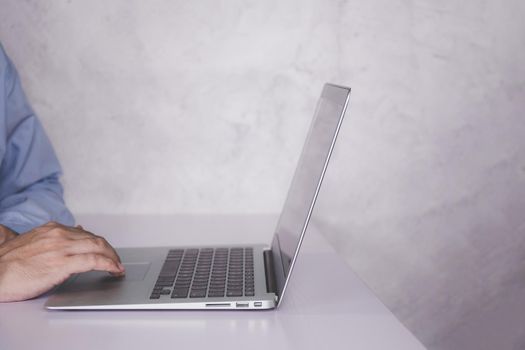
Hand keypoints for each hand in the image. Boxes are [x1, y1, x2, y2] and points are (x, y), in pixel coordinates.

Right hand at [0, 222, 124, 301]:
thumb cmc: (8, 263)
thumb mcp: (32, 242)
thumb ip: (53, 237)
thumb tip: (75, 230)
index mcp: (52, 229)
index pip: (85, 233)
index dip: (99, 243)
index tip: (106, 251)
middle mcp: (59, 235)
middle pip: (95, 239)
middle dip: (109, 251)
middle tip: (116, 261)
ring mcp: (61, 248)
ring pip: (98, 247)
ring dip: (112, 258)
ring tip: (117, 267)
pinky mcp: (62, 264)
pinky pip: (93, 261)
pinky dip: (108, 264)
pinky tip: (114, 270)